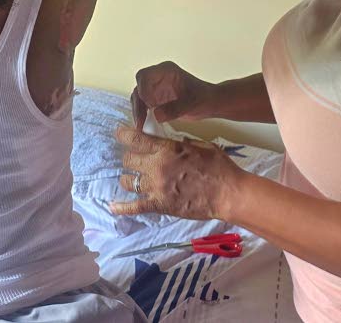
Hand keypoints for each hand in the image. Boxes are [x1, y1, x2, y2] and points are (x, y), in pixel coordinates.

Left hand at [112, 126, 243, 219]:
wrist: (228, 193)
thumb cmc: (219, 167)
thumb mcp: (202, 146)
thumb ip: (183, 143)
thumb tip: (175, 142)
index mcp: (167, 149)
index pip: (136, 139)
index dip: (123, 134)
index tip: (118, 133)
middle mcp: (156, 167)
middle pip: (128, 160)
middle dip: (129, 158)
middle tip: (134, 160)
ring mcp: (156, 187)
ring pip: (128, 182)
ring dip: (128, 179)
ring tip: (130, 180)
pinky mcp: (159, 205)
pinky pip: (134, 207)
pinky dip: (121, 208)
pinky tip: (112, 207)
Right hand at [131, 61, 214, 128]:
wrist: (209, 103)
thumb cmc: (203, 97)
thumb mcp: (191, 103)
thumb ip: (175, 109)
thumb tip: (156, 115)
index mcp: (166, 71)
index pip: (144, 76)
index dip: (143, 90)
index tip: (149, 105)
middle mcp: (158, 78)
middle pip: (139, 88)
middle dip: (138, 104)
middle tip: (141, 121)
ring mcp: (156, 89)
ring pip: (138, 98)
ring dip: (138, 111)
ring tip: (141, 126)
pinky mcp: (156, 100)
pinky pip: (143, 106)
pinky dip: (142, 116)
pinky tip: (145, 126)